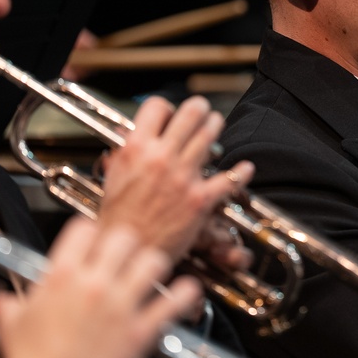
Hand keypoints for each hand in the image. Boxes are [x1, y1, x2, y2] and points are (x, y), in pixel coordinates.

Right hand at [0, 217, 201, 357]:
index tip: (95, 239)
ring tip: (152, 270)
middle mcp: (94, 284)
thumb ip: (8, 306)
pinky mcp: (141, 328)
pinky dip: (184, 293)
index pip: (84, 229)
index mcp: (62, 277)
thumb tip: (0, 301)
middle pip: (124, 237)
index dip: (90, 232)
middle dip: (126, 244)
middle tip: (125, 255)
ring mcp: (121, 304)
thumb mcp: (12, 326)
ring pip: (153, 260)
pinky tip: (185, 290)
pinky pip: (174, 300)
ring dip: (154, 264)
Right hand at [99, 94, 242, 260]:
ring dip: (215, 126)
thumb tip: (127, 134)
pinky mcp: (200, 199)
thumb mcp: (112, 177)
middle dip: (198, 108)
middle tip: (201, 111)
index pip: (156, 107)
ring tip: (216, 124)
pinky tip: (245, 168)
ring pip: (209, 135)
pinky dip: (240, 172)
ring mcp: (183, 177)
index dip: (165, 107)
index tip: (170, 114)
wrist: (127, 251)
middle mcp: (161, 158)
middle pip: (190, 113)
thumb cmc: (118, 218)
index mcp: (136, 150)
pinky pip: (229, 179)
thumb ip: (123, 153)